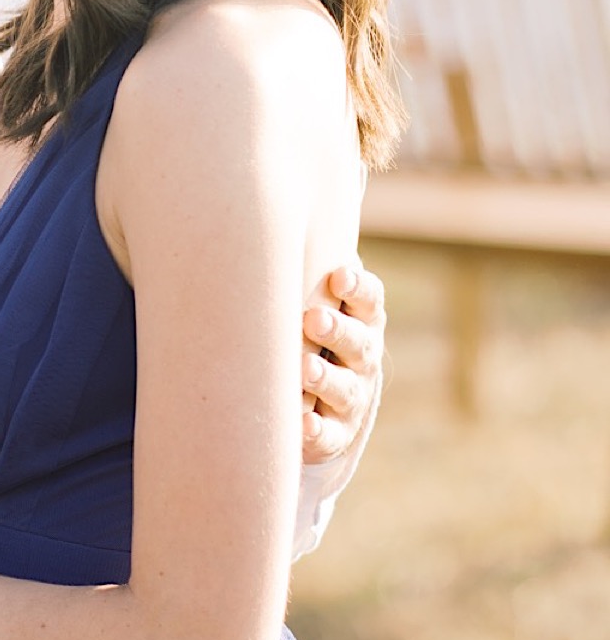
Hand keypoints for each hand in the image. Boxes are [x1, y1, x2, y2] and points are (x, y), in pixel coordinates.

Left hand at [301, 262, 385, 466]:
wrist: (318, 403)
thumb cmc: (305, 336)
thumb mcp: (309, 302)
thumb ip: (300, 270)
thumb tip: (269, 203)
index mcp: (361, 321)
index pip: (370, 301)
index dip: (358, 289)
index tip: (339, 275)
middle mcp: (361, 358)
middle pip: (359, 343)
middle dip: (338, 330)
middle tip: (313, 319)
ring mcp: (350, 399)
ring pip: (344, 389)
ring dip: (325, 379)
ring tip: (305, 370)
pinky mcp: (333, 436)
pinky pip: (325, 435)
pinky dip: (313, 430)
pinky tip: (300, 423)